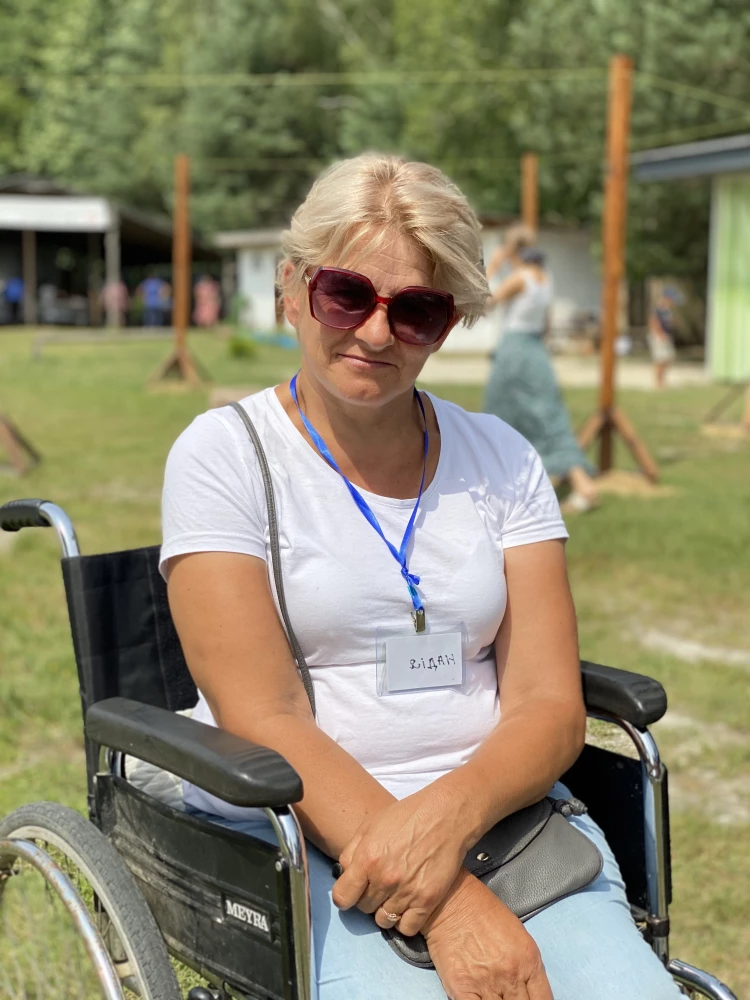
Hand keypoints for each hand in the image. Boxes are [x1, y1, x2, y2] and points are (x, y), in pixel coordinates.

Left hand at [332, 785, 476, 935]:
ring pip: (383, 921)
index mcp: (367, 858)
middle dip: (368, 898)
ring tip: (394, 895)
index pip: (342, 897)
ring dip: (386, 910)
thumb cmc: (407, 817)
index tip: (352, 892)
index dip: (345, 896)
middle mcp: (385, 878)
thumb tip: (344, 876)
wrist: (445, 816)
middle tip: (380, 885)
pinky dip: (405, 921)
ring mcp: (406, 892)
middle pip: (363, 908)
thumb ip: (352, 852)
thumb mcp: (371, 825)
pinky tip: (408, 905)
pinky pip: (407, 928)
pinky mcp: (427, 901)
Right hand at [425, 875, 552, 999]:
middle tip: (508, 996)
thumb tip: (527, 993)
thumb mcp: (518, 935)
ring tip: (495, 995)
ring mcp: (486, 984)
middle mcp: (511, 975)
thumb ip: (526, 968)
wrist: (450, 900)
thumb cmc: (483, 912)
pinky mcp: (462, 989)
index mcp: (529, 960)